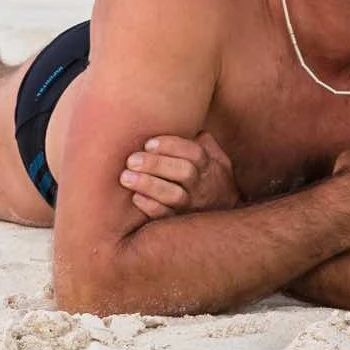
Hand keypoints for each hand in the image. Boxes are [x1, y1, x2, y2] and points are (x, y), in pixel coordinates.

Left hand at [119, 132, 238, 219]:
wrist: (224, 222)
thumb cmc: (214, 183)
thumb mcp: (219, 162)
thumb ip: (206, 144)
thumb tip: (190, 125)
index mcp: (210, 167)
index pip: (195, 153)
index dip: (172, 146)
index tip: (149, 143)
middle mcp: (202, 186)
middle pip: (184, 172)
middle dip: (156, 164)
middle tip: (132, 160)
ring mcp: (192, 206)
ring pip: (173, 195)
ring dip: (149, 185)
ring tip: (126, 177)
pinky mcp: (179, 223)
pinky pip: (165, 216)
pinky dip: (150, 207)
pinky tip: (135, 197)